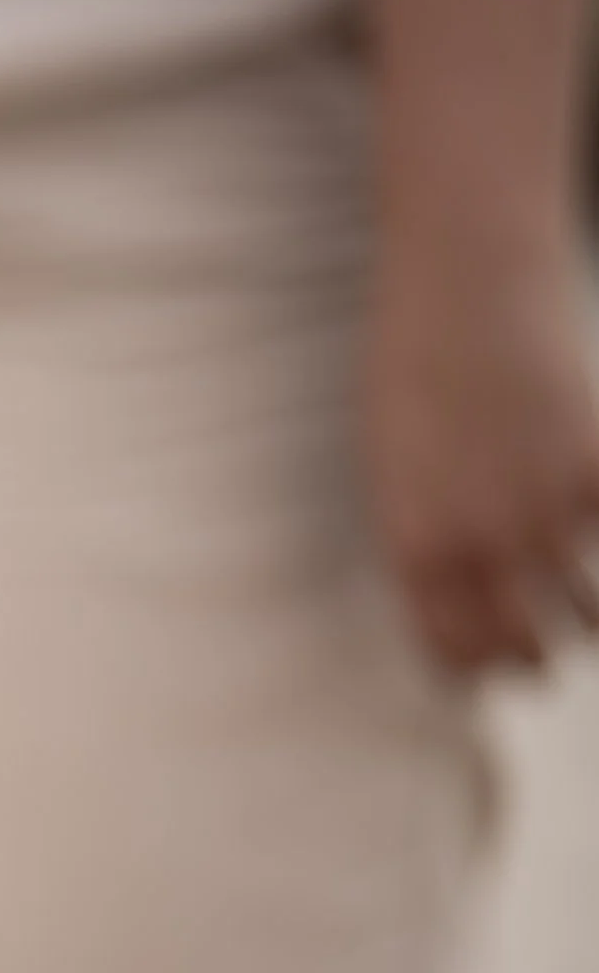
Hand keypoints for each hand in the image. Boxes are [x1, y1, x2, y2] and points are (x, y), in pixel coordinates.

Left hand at [362, 254, 598, 671]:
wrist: (464, 294)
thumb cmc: (414, 375)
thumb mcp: (394, 470)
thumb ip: (423, 537)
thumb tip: (449, 598)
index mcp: (414, 548)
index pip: (452, 650)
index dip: (473, 673)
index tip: (484, 678)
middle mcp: (479, 544)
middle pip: (523, 647)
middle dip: (532, 662)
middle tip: (539, 661)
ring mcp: (544, 511)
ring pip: (589, 616)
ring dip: (585, 625)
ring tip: (579, 622)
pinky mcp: (597, 471)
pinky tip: (596, 534)